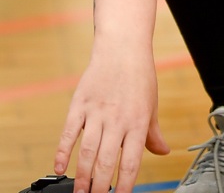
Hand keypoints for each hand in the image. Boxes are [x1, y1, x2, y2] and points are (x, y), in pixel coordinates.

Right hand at [55, 42, 168, 192]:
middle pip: (106, 161)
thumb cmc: (139, 75)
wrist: (122, 45)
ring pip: (88, 150)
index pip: (131, 162)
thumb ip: (153, 133)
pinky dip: (63, 151)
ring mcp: (96, 111)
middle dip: (100, 187)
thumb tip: (163, 152)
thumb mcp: (151, 104)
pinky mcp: (80, 102)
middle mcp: (117, 119)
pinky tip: (60, 167)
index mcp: (137, 122)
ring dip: (82, 175)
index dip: (125, 186)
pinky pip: (69, 131)